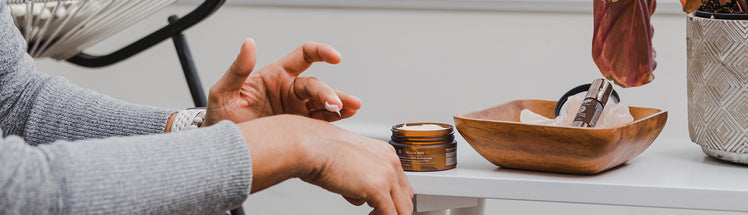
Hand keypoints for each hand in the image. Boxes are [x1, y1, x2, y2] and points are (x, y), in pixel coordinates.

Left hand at [204, 38, 361, 125]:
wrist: (225, 149)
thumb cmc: (222, 117)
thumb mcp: (224, 92)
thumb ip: (238, 69)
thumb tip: (248, 43)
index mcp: (275, 76)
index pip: (303, 56)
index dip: (321, 52)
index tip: (335, 57)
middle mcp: (289, 90)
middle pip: (315, 85)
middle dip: (327, 92)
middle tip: (334, 103)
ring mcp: (297, 110)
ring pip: (324, 102)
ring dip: (339, 104)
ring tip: (351, 108)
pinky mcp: (301, 128)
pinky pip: (323, 120)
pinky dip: (337, 118)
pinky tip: (346, 115)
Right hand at [238, 115, 412, 214]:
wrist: (311, 145)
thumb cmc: (319, 149)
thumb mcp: (348, 162)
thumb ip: (359, 178)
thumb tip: (360, 197)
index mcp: (385, 152)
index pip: (400, 182)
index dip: (393, 198)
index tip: (384, 208)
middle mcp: (390, 161)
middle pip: (405, 196)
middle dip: (395, 210)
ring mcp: (386, 175)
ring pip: (402, 208)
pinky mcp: (377, 189)